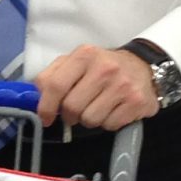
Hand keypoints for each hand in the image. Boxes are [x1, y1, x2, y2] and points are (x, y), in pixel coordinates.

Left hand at [31, 44, 158, 132]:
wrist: (143, 66)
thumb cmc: (103, 66)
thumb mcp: (77, 61)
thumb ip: (53, 75)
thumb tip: (37, 96)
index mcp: (84, 55)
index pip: (55, 85)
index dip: (46, 106)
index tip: (45, 117)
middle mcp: (104, 68)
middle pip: (72, 107)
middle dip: (70, 115)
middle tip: (76, 111)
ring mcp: (122, 85)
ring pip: (90, 120)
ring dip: (89, 120)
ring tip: (97, 107)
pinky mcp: (136, 102)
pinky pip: (109, 125)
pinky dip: (107, 122)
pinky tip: (113, 109)